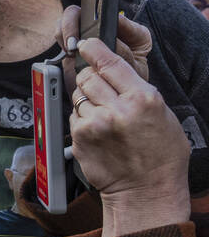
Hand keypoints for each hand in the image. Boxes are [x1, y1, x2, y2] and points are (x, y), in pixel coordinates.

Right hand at [58, 0, 150, 96]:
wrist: (120, 95)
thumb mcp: (138, 55)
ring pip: (64, 24)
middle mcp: (96, 25)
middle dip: (71, 21)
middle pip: (75, 10)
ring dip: (66, 33)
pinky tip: (70, 55)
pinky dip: (62, 43)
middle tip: (74, 41)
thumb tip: (113, 26)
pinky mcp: (69, 50)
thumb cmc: (133, 73)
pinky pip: (59, 38)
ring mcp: (81, 37)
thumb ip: (128, 41)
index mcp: (116, 22)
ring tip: (73, 50)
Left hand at [69, 38, 189, 236]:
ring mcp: (95, 124)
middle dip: (91, 79)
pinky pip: (74, 116)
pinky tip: (97, 132)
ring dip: (86, 101)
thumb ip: (138, 91)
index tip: (86, 45)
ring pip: (78, 95)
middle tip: (101, 91)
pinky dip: (82, 120)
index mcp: (143, 99)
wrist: (146, 191)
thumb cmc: (160, 155)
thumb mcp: (163, 115)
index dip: (94, 50)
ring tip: (104, 117)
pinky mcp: (79, 137)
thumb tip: (114, 71)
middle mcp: (117, 109)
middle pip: (87, 76)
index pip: (109, 63)